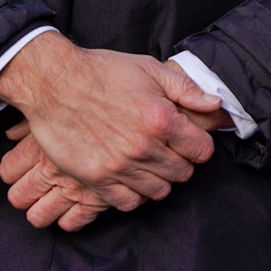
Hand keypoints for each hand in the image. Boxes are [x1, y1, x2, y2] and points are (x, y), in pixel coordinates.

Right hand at [0, 33, 221, 229]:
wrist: (55, 83)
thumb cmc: (103, 72)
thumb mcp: (150, 69)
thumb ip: (187, 89)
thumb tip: (216, 105)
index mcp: (161, 119)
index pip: (201, 151)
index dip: (199, 147)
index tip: (190, 142)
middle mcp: (143, 147)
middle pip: (181, 173)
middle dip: (181, 163)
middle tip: (170, 153)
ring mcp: (118, 166)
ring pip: (158, 191)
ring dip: (159, 180)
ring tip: (151, 166)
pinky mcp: (95, 178)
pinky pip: (127, 202)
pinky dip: (134, 195)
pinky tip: (131, 180)